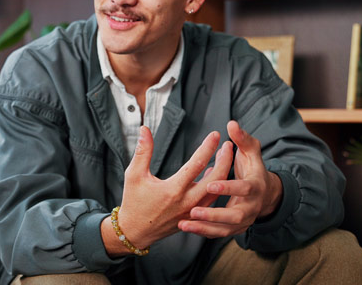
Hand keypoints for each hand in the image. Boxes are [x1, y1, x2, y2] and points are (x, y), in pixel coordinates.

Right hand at [107, 126, 232, 252]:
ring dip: (224, 173)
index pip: (196, 164)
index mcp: (173, 189)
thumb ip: (142, 151)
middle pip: (216, 179)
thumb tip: (145, 129)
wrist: (135, 232)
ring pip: (216, 192)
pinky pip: (211, 201)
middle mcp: (187, 201)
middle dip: (225, 160)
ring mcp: (192, 211)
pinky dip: (216, 187)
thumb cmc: (133, 202)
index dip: (207, 147)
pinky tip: (214, 175)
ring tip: (226, 157)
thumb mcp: (134, 175)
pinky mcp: (194, 218)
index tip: (215, 135)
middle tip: (228, 145)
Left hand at [179, 121, 282, 237]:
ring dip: (205, 227)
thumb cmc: (254, 168)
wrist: (266, 195)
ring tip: (183, 225)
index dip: (228, 187)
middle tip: (193, 211)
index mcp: (255, 186)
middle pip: (235, 215)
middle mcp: (251, 206)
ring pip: (225, 228)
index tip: (210, 185)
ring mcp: (244, 220)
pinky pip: (219, 233)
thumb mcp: (252, 152)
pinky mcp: (235, 228)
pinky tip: (185, 228)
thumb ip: (243, 139)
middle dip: (214, 214)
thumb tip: (231, 123)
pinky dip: (204, 232)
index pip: (244, 188)